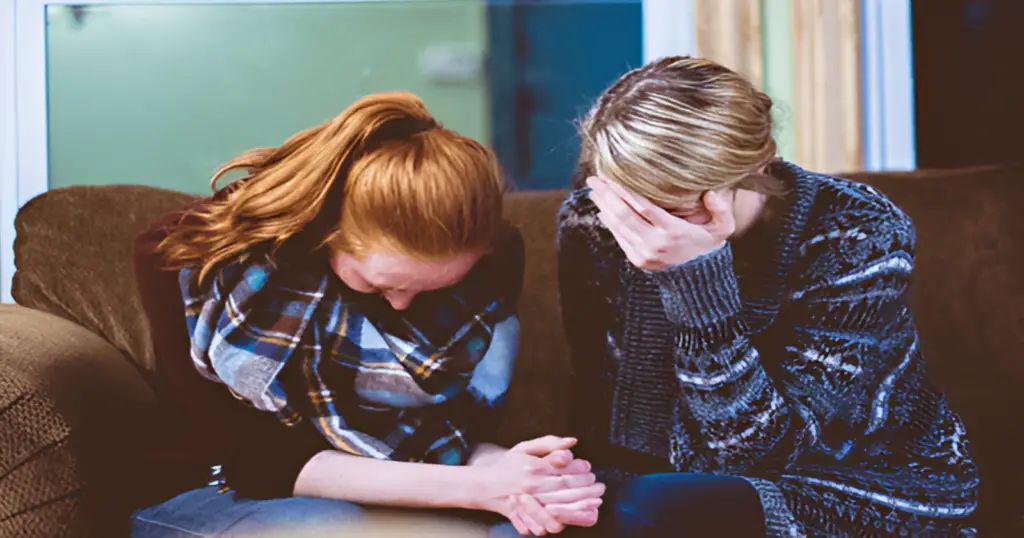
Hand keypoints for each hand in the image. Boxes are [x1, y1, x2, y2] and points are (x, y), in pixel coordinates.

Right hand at [480, 436, 603, 534]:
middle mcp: (531, 483)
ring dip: (579, 505)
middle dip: (586, 487)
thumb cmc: (507, 464)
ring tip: (594, 504)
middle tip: (599, 487)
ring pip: (558, 504)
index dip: (580, 469)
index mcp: (533, 465)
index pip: (563, 467)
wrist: (483, 486)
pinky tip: (573, 519)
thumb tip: (572, 441)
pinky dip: (560, 520)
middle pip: (564, 486)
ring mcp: (527, 500)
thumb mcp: (525, 448)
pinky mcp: (524, 514)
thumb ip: (549, 443)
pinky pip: (545, 521)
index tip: (590, 469)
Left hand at [587, 176, 735, 269]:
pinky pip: (619, 237)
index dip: (626, 192)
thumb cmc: (708, 245)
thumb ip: (721, 210)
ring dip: (604, 206)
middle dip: (607, 195)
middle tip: (595, 179)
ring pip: (619, 226)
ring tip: (594, 191)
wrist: (698, 276)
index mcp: (673, 232)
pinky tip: (602, 209)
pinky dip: (609, 222)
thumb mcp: (723, 229)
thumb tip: (710, 192)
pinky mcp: (637, 260)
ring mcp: (644, 253)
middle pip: (625, 215)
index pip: (644, 208)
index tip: (613, 178)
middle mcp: (655, 243)